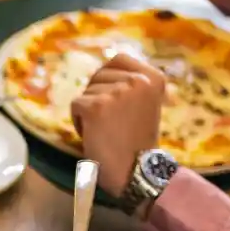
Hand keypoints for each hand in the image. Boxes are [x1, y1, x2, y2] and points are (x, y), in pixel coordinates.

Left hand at [71, 54, 166, 195]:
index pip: (117, 59)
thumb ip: (130, 85)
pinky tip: (94, 135)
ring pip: (86, 91)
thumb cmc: (137, 141)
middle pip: (98, 75)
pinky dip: (79, 122)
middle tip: (109, 121)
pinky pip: (76, 105)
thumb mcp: (144, 103)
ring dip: (88, 111)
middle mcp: (138, 80)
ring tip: (105, 130)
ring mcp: (117, 92)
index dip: (107, 78)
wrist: (137, 171)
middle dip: (97, 96)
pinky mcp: (96, 106)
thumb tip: (104, 69)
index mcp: (154, 77)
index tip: (112, 99)